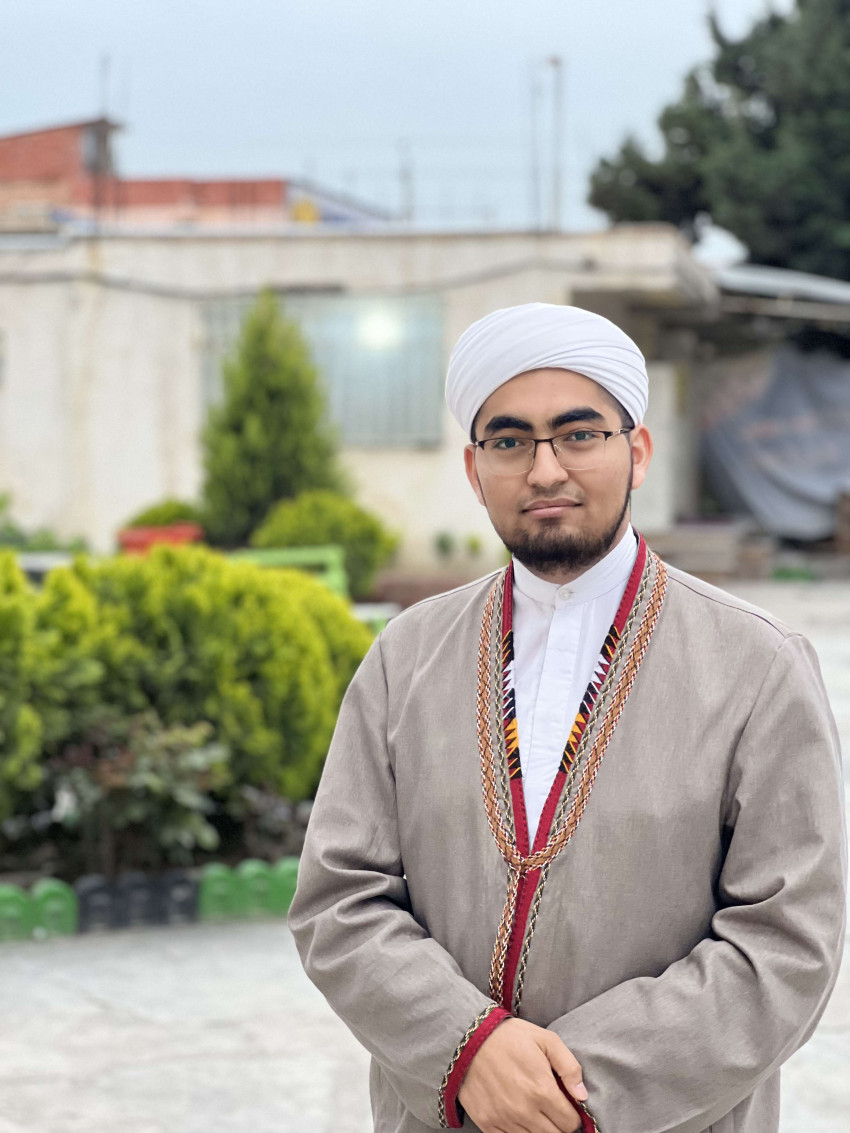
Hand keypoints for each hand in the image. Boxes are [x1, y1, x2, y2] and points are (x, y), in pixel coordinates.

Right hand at [457, 1017, 586, 1132]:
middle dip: (558, 1124)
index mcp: (541, 1090)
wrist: (469, 1039)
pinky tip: (517, 1115)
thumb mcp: (546, 1040)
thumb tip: (583, 1096)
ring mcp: (504, 1120)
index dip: (573, 1116)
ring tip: (534, 1109)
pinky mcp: (487, 1124)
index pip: (570, 1124)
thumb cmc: (510, 1037)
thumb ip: (570, 1067)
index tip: (567, 1106)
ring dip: (539, 1128)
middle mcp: (524, 1111)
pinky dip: (518, 1131)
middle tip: (552, 1108)